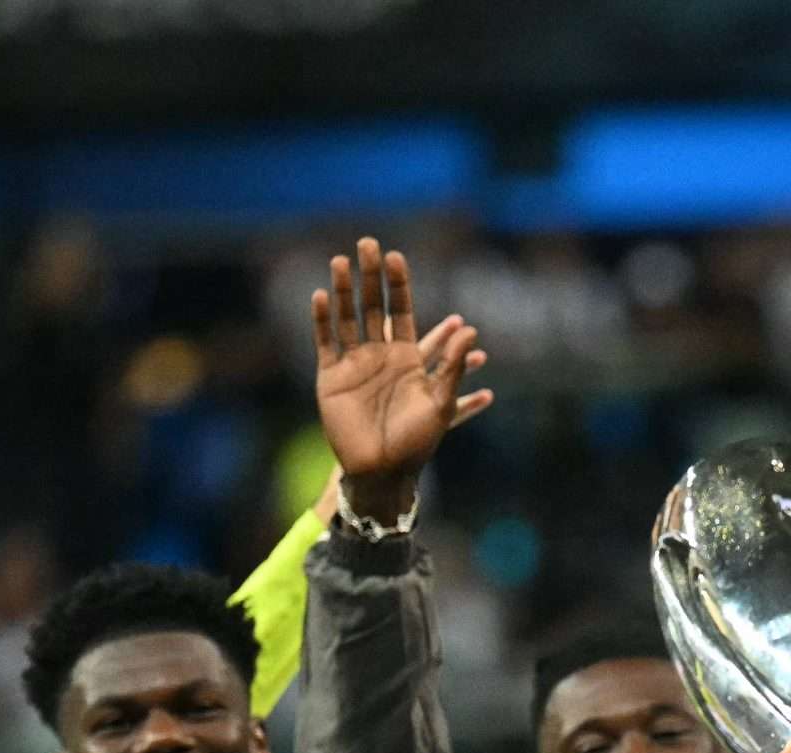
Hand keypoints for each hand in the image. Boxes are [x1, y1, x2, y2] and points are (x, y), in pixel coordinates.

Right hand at [310, 236, 493, 522]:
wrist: (383, 471)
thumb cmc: (416, 442)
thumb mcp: (441, 403)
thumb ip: (451, 367)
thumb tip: (470, 328)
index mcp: (407, 357)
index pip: (401, 310)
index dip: (398, 284)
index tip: (396, 257)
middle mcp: (379, 355)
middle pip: (372, 306)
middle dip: (369, 276)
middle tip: (368, 243)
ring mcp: (353, 364)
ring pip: (346, 318)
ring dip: (342, 290)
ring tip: (340, 261)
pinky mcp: (331, 377)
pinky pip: (325, 342)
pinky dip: (321, 320)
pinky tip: (320, 296)